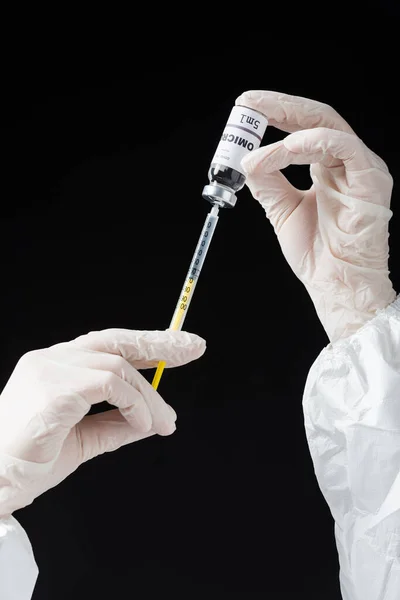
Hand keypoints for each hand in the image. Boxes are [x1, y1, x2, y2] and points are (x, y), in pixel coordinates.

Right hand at [0, 329, 205, 516]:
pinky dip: (134, 404)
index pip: (107, 346)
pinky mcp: (55, 387)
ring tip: (165, 422)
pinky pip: (110, 384)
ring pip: (118, 367)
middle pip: (114, 339)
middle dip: (158, 342)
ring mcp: (50, 368)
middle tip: (193, 347)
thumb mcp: (84, 439)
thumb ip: (116, 424)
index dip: (145, 345)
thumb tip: (155, 419)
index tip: (178, 348)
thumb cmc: (30, 462)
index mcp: (56, 367)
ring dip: (149, 396)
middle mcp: (51, 359)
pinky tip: (142, 423)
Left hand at [236, 90, 395, 341]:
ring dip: (286, 128)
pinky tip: (283, 152)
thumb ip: (268, 183)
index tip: (245, 108)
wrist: (336, 284)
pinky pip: (341, 147)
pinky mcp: (371, 179)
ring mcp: (361, 168)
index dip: (276, 114)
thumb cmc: (318, 253)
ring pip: (327, 126)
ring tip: (254, 149)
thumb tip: (246, 160)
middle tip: (248, 104)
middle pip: (315, 117)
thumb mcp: (282, 211)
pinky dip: (309, 144)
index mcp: (327, 166)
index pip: (302, 128)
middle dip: (279, 107)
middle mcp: (346, 162)